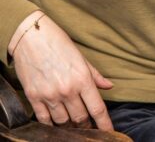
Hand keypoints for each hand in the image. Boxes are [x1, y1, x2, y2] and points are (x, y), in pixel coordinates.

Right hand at [9, 12, 113, 130]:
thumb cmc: (58, 42)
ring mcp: (50, 95)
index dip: (105, 124)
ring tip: (71, 122)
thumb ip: (95, 74)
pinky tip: (55, 121)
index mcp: (82, 78)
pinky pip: (44, 120)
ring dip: (69, 125)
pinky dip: (51, 124)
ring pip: (63, 123)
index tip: (109, 132)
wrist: (31, 36)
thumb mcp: (80, 56)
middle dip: (86, 125)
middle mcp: (67, 89)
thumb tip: (109, 86)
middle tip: (87, 124)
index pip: (97, 108)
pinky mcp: (34, 97)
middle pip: (81, 119)